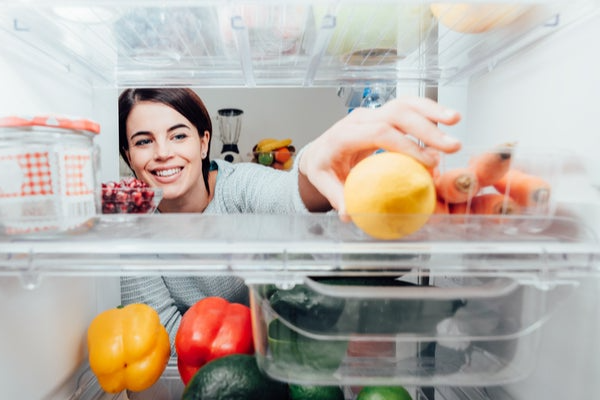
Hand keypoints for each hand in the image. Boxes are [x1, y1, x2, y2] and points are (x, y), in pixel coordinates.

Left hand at [299, 96, 461, 217]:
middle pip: (396, 113)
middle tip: (451, 146)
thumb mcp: (323, 183)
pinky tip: (448, 120)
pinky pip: (408, 107)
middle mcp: (360, 118)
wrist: (320, 151)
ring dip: (432, 111)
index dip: (406, 145)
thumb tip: (350, 214)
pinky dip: (428, 111)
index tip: (427, 162)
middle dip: (427, 128)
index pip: (379, 132)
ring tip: (456, 120)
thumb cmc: (324, 167)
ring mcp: (372, 113)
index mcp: (344, 134)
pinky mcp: (383, 114)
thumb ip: (337, 197)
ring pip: (405, 104)